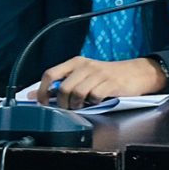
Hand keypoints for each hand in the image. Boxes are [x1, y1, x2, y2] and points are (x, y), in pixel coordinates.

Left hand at [37, 57, 165, 109]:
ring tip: (82, 105)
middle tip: (69, 107)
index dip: (43, 91)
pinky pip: (94, 96)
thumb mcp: (83, 75)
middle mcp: (86, 66)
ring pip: (77, 94)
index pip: (51, 74)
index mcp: (76, 62)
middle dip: (63, 103)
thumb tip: (32, 96)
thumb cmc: (106, 76)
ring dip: (77, 105)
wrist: (136, 73)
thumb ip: (61, 83)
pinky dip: (93, 103)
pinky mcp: (111, 83)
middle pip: (64, 88)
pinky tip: (96, 101)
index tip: (44, 102)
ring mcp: (99, 74)